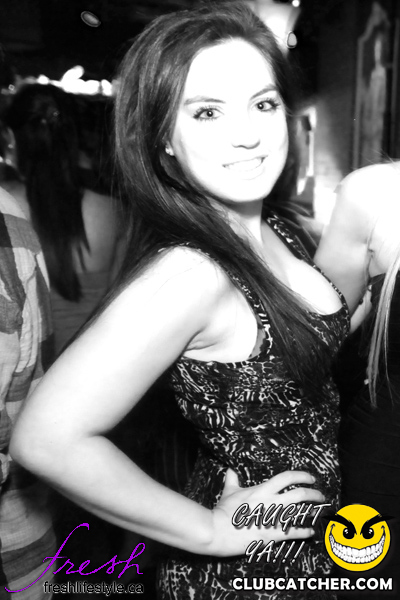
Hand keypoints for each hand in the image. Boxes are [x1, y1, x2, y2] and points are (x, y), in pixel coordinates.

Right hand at [207, 469, 324, 556]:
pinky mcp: (273, 534)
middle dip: (314, 494)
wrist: (219, 530)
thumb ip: (233, 480)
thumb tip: (231, 470)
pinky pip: (294, 532)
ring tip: (320, 511)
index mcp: (262, 489)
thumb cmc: (224, 510)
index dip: (301, 476)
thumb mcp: (229, 491)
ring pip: (300, 513)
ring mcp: (273, 519)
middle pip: (300, 494)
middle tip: (321, 496)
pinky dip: (305, 532)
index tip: (310, 478)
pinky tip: (310, 532)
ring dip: (313, 512)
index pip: (287, 478)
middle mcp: (271, 502)